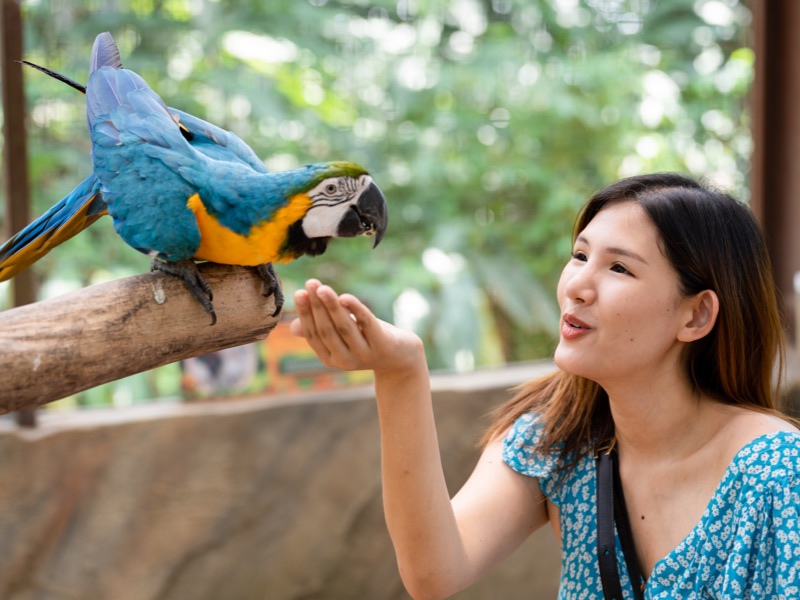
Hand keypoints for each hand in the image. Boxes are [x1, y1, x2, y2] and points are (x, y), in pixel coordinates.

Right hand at [290, 279, 424, 376]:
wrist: (401, 357)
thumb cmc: (367, 340)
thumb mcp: (342, 335)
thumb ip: (321, 329)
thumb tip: (294, 327)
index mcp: (330, 357)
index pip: (313, 334)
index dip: (305, 313)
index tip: (299, 292)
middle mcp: (345, 360)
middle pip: (326, 330)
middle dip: (316, 306)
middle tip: (310, 284)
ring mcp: (364, 354)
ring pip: (344, 327)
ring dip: (331, 306)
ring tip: (322, 288)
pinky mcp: (383, 345)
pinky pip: (367, 324)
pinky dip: (356, 309)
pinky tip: (345, 297)